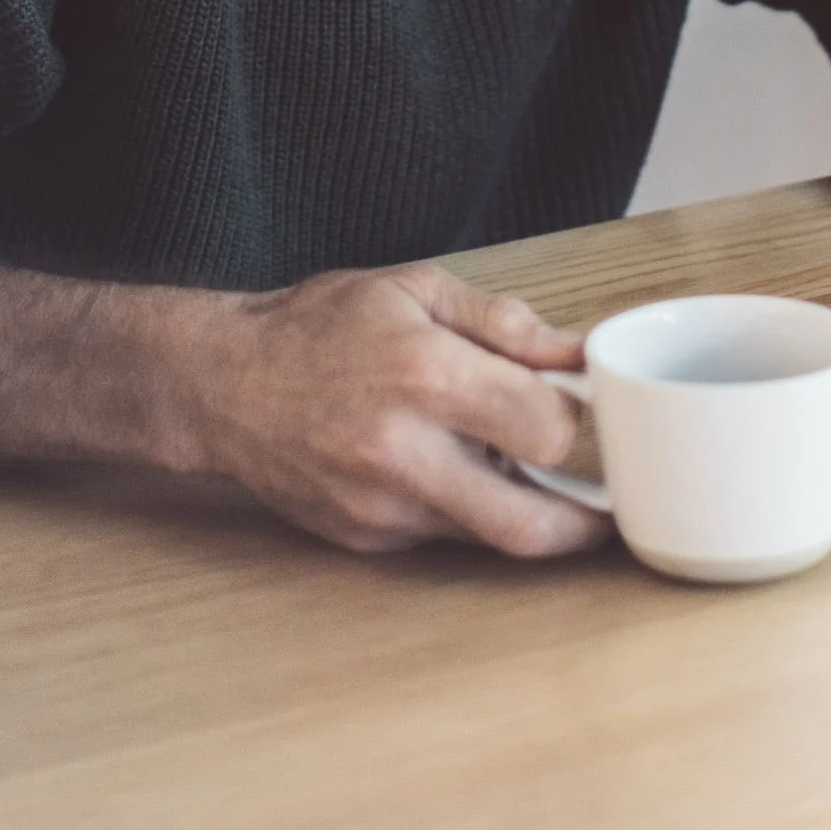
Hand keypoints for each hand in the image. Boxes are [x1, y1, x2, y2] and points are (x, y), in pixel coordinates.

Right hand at [181, 263, 611, 558]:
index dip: (578, 420)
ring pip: (491, 538)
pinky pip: (445, 538)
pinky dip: (467, 511)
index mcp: (427, 377)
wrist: (222, 382)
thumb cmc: (319, 326)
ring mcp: (384, 508)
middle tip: (608, 504)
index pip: (548, 429)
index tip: (581, 408)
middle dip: (585, 520)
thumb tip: (577, 355)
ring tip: (528, 473)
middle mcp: (406, 454)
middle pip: (533, 525)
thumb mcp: (414, 290)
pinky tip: (454, 471)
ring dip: (525, 512)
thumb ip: (503, 322)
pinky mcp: (368, 540)